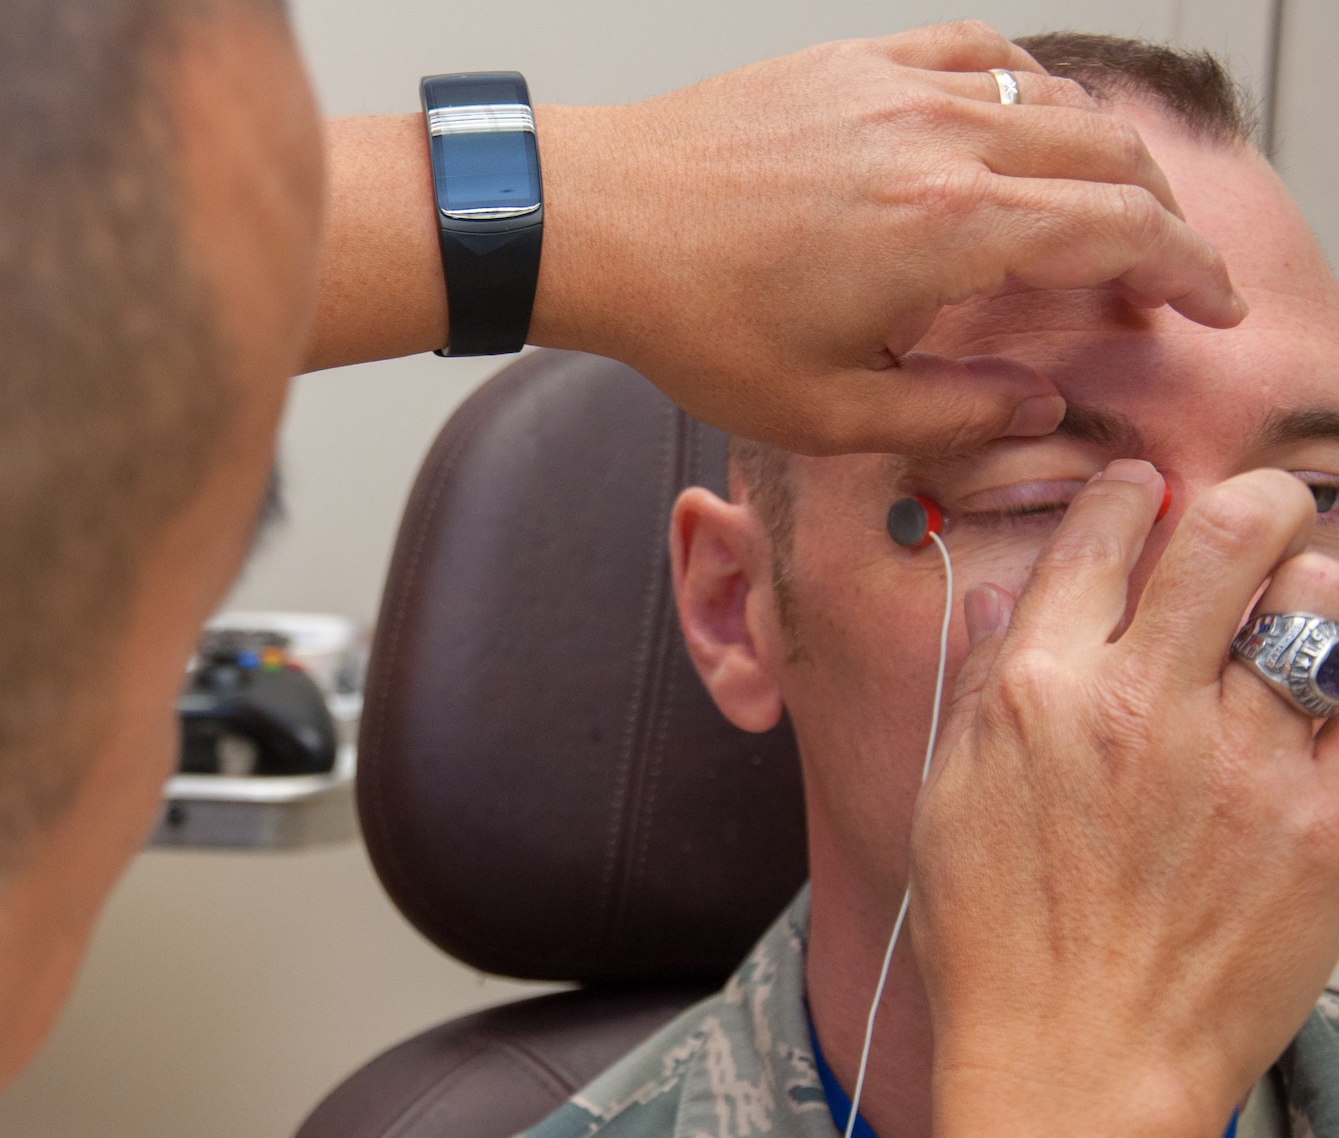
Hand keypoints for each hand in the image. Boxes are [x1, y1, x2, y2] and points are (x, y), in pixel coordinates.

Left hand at [528, 22, 1243, 454]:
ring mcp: (900, 87)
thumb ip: (950, 412)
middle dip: (1160, 218)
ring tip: (1099, 215)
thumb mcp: (822, 410)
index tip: (1211, 305)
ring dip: (1101, 156)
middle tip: (1161, 275)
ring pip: (1055, 99)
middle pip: (1111, 155)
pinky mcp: (857, 60)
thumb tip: (1037, 407)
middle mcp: (942, 141)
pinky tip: (1021, 130)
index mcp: (949, 230)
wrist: (599, 224)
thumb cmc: (690, 316)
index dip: (1189, 270)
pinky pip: (980, 53)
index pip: (1123, 231)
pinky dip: (1027, 91)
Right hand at [898, 461, 1338, 1137]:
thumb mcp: (948, 797)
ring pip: (1322, 597)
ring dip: (1308, 592)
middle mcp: (1145, 708)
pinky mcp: (1328, 830)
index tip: (1142, 503)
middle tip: (1249, 526)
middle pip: (1235, 528)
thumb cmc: (995, 942)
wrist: (1077, 1072)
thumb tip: (1021, 596)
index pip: (1108, 527)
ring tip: (1290, 626)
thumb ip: (986, 684)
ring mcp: (1248, 765)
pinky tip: (1313, 710)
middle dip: (1248, 506)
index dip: (1129, 496)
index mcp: (1041, 692)